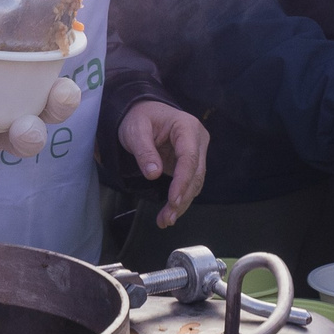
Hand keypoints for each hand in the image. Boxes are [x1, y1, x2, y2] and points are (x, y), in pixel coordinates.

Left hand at [120, 100, 209, 225]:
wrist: (142, 112)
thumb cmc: (139, 117)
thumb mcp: (135, 130)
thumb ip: (144, 151)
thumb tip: (153, 174)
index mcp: (187, 127)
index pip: (190, 158)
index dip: (182, 181)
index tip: (173, 201)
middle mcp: (197, 140)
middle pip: (196, 173)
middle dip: (182, 198)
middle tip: (167, 218)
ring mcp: (196, 152)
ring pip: (195, 182)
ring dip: (182, 203)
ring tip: (165, 220)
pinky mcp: (190, 164)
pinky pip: (189, 184)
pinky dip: (180, 199)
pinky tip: (169, 213)